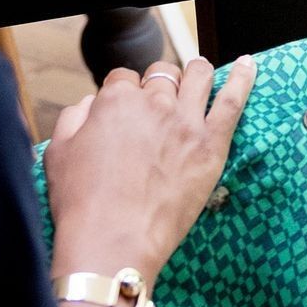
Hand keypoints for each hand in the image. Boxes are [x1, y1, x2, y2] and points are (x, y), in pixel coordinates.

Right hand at [45, 53, 254, 285]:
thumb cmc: (83, 204)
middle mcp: (153, 103)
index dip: (123, 93)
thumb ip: (75, 117)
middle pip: (161, 75)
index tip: (125, 111)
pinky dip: (242, 78)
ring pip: (197, 77)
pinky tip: (248, 65)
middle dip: (157, 84)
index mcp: (115, 101)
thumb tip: (91, 103)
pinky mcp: (210, 145)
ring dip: (195, 72)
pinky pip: (232, 101)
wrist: (113, 241)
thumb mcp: (59, 152)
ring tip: (198, 75)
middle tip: (157, 107)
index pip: (123, 78)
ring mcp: (185, 122)